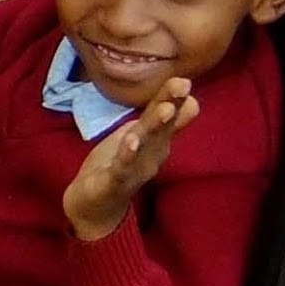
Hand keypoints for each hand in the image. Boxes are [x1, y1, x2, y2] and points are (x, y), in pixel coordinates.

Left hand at [62, 80, 199, 239]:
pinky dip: (127, 154)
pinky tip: (131, 140)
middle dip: (171, 105)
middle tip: (183, 84)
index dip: (173, 98)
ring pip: (146, 145)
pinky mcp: (115, 182)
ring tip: (165, 109)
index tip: (185, 78)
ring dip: (156, 127)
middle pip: (161, 127)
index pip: (166, 116)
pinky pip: (122, 167)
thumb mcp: (140, 137)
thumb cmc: (118, 166)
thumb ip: (160, 119)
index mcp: (155, 143)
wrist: (93, 207)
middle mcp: (151, 156)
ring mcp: (134, 170)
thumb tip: (190, 99)